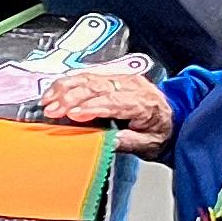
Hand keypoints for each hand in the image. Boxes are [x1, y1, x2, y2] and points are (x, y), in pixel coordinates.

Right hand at [46, 68, 173, 152]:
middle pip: (97, 86)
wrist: (173, 117)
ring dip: (65, 88)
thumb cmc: (161, 132)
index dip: (91, 107)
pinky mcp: (112, 78)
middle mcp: (131, 86)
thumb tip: (104, 142)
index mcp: (143, 102)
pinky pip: (88, 76)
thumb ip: (126, 143)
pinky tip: (55, 90)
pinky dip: (68, 83)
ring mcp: (121, 79)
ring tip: (48, 100)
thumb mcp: (148, 145)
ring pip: (89, 78)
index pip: (114, 102)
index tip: (73, 114)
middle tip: (53, 110)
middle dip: (71, 97)